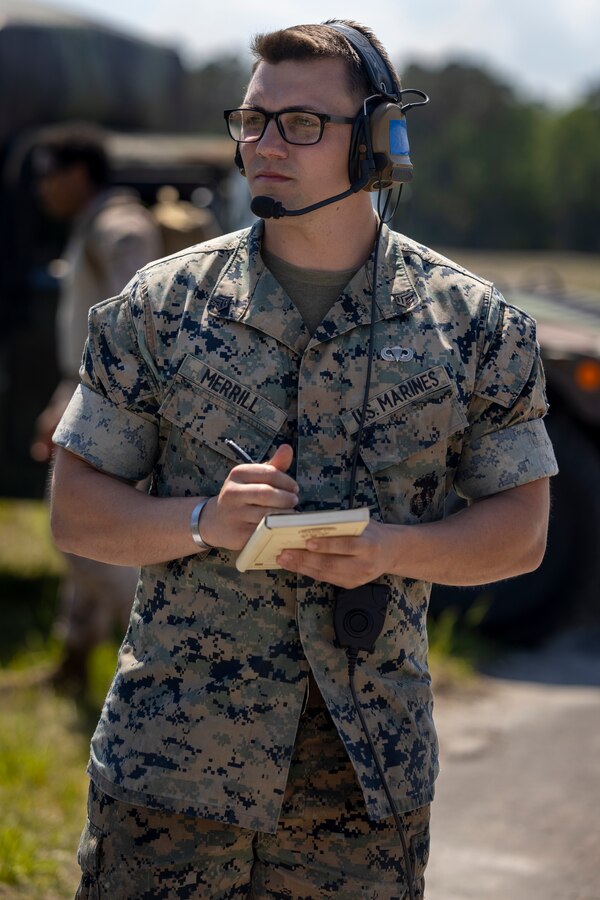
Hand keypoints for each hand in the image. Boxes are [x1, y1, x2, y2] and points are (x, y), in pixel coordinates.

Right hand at [199, 444, 298, 550]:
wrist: (216, 521)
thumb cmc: (242, 495)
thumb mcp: (254, 478)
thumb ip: (273, 465)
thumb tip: (287, 448)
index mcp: (238, 473)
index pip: (269, 473)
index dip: (287, 481)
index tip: (294, 488)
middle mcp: (232, 492)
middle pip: (267, 493)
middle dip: (286, 498)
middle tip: (294, 501)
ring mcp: (233, 514)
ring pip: (266, 514)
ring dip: (284, 515)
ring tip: (289, 514)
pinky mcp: (237, 534)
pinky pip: (263, 531)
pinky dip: (276, 529)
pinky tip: (280, 527)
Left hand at [276, 519, 396, 587]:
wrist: (391, 551)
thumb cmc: (371, 533)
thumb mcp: (362, 524)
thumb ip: (341, 525)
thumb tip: (309, 524)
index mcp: (369, 545)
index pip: (347, 546)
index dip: (327, 545)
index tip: (308, 542)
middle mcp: (364, 564)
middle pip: (331, 563)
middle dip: (305, 559)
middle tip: (285, 553)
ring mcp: (357, 578)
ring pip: (326, 574)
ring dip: (302, 567)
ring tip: (284, 559)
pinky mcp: (351, 585)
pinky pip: (327, 579)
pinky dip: (309, 572)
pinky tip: (296, 565)